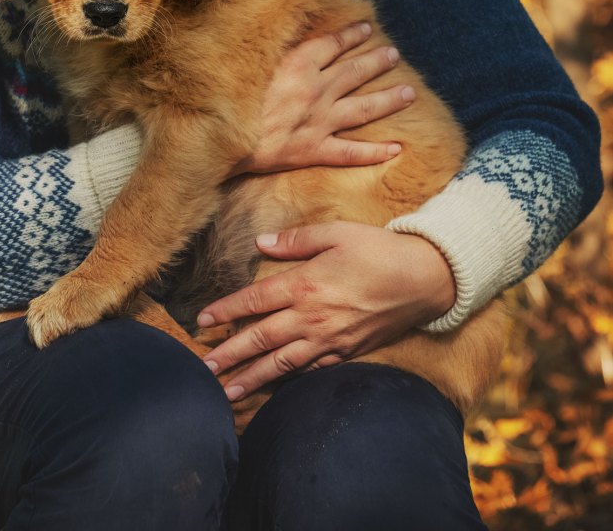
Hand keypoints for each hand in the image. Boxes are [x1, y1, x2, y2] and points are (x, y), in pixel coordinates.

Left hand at [198, 222, 455, 399]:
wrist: (424, 279)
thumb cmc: (378, 250)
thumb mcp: (335, 232)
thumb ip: (294, 240)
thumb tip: (259, 242)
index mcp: (305, 284)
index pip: (255, 301)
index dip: (226, 312)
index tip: (201, 322)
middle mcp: (312, 317)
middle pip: (261, 340)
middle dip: (229, 356)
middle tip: (202, 371)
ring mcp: (330, 340)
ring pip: (282, 364)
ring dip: (252, 379)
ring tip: (227, 392)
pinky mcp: (346, 353)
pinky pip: (311, 372)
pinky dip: (288, 383)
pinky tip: (274, 391)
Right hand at [232, 23, 414, 174]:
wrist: (220, 139)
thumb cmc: (228, 98)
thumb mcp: (246, 63)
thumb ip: (269, 51)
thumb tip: (277, 34)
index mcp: (297, 65)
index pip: (332, 44)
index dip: (352, 35)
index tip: (367, 27)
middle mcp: (315, 90)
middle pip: (355, 71)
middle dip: (377, 61)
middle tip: (395, 54)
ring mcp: (319, 121)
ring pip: (363, 108)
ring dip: (388, 100)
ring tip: (409, 93)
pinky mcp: (314, 150)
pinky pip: (351, 153)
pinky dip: (375, 152)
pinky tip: (397, 149)